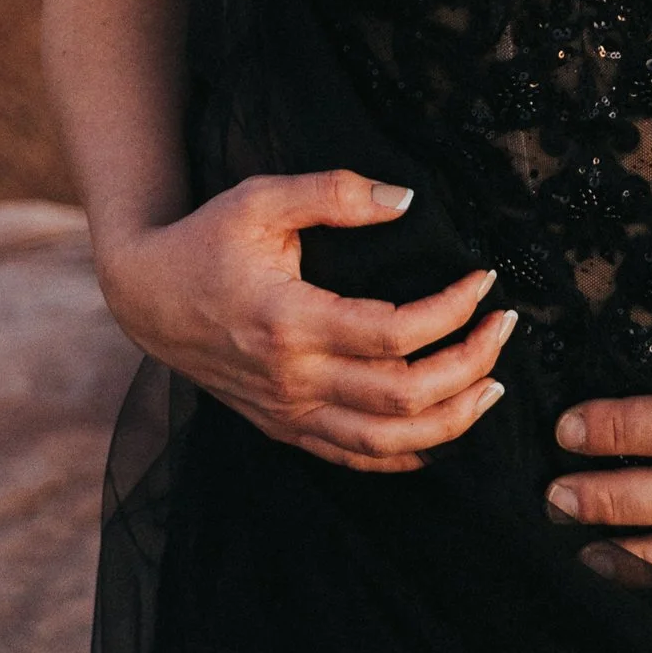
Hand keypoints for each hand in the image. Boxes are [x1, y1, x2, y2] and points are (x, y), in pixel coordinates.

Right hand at [97, 168, 514, 475]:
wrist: (146, 297)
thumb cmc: (205, 239)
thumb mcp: (261, 198)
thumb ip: (335, 193)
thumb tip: (406, 199)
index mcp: (291, 322)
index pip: (396, 334)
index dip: (452, 311)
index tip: (486, 280)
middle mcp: (294, 381)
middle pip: (404, 398)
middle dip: (470, 365)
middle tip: (505, 327)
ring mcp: (288, 414)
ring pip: (387, 443)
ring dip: (451, 420)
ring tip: (493, 385)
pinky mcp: (284, 428)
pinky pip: (355, 459)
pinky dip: (407, 457)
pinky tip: (443, 436)